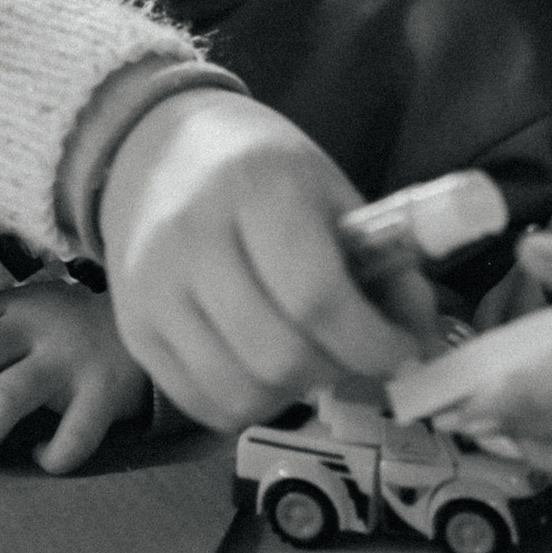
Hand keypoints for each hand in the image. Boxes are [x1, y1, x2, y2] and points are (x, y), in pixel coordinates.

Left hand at [0, 281, 146, 471]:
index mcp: (13, 305)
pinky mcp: (106, 391)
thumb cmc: (70, 332)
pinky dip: (49, 455)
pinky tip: (40, 455)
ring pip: (6, 397)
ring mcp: (72, 358)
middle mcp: (38, 325)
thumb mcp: (27, 316)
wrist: (151, 325)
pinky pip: (71, 435)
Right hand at [97, 88, 436, 430]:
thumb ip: (381, 262)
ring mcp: (154, 289)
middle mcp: (194, 239)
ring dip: (292, 396)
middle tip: (358, 357)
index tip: (400, 350)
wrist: (160, 148)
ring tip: (312, 362)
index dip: (370, 341)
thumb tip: (418, 332)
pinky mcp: (133, 328)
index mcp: (257, 188)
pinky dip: (247, 403)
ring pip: (238, 391)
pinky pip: (200, 402)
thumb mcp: (331, 191)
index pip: (316, 296)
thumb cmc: (262, 170)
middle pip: (277, 354)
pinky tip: (267, 371)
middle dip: (336, 371)